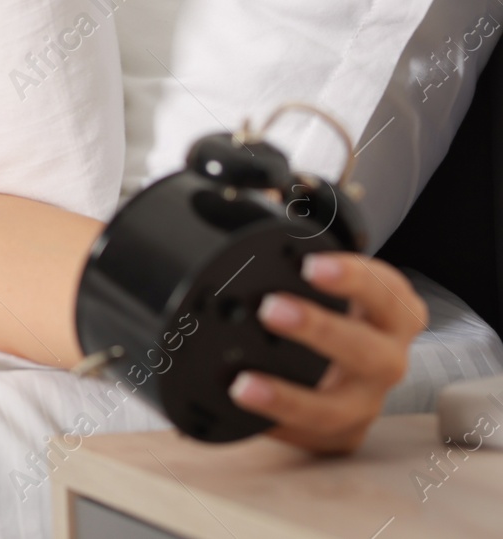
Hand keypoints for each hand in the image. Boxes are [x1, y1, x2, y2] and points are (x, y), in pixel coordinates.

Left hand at [229, 252, 426, 453]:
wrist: (335, 369)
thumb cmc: (328, 312)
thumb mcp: (324, 278)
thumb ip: (298, 240)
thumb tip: (268, 189)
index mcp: (390, 313)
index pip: (386, 291)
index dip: (353, 277)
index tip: (311, 264)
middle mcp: (385, 359)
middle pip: (370, 352)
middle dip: (320, 330)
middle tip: (271, 309)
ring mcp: (365, 402)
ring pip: (338, 408)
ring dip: (289, 396)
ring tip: (244, 383)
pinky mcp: (339, 435)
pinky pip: (308, 438)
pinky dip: (273, 426)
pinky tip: (238, 411)